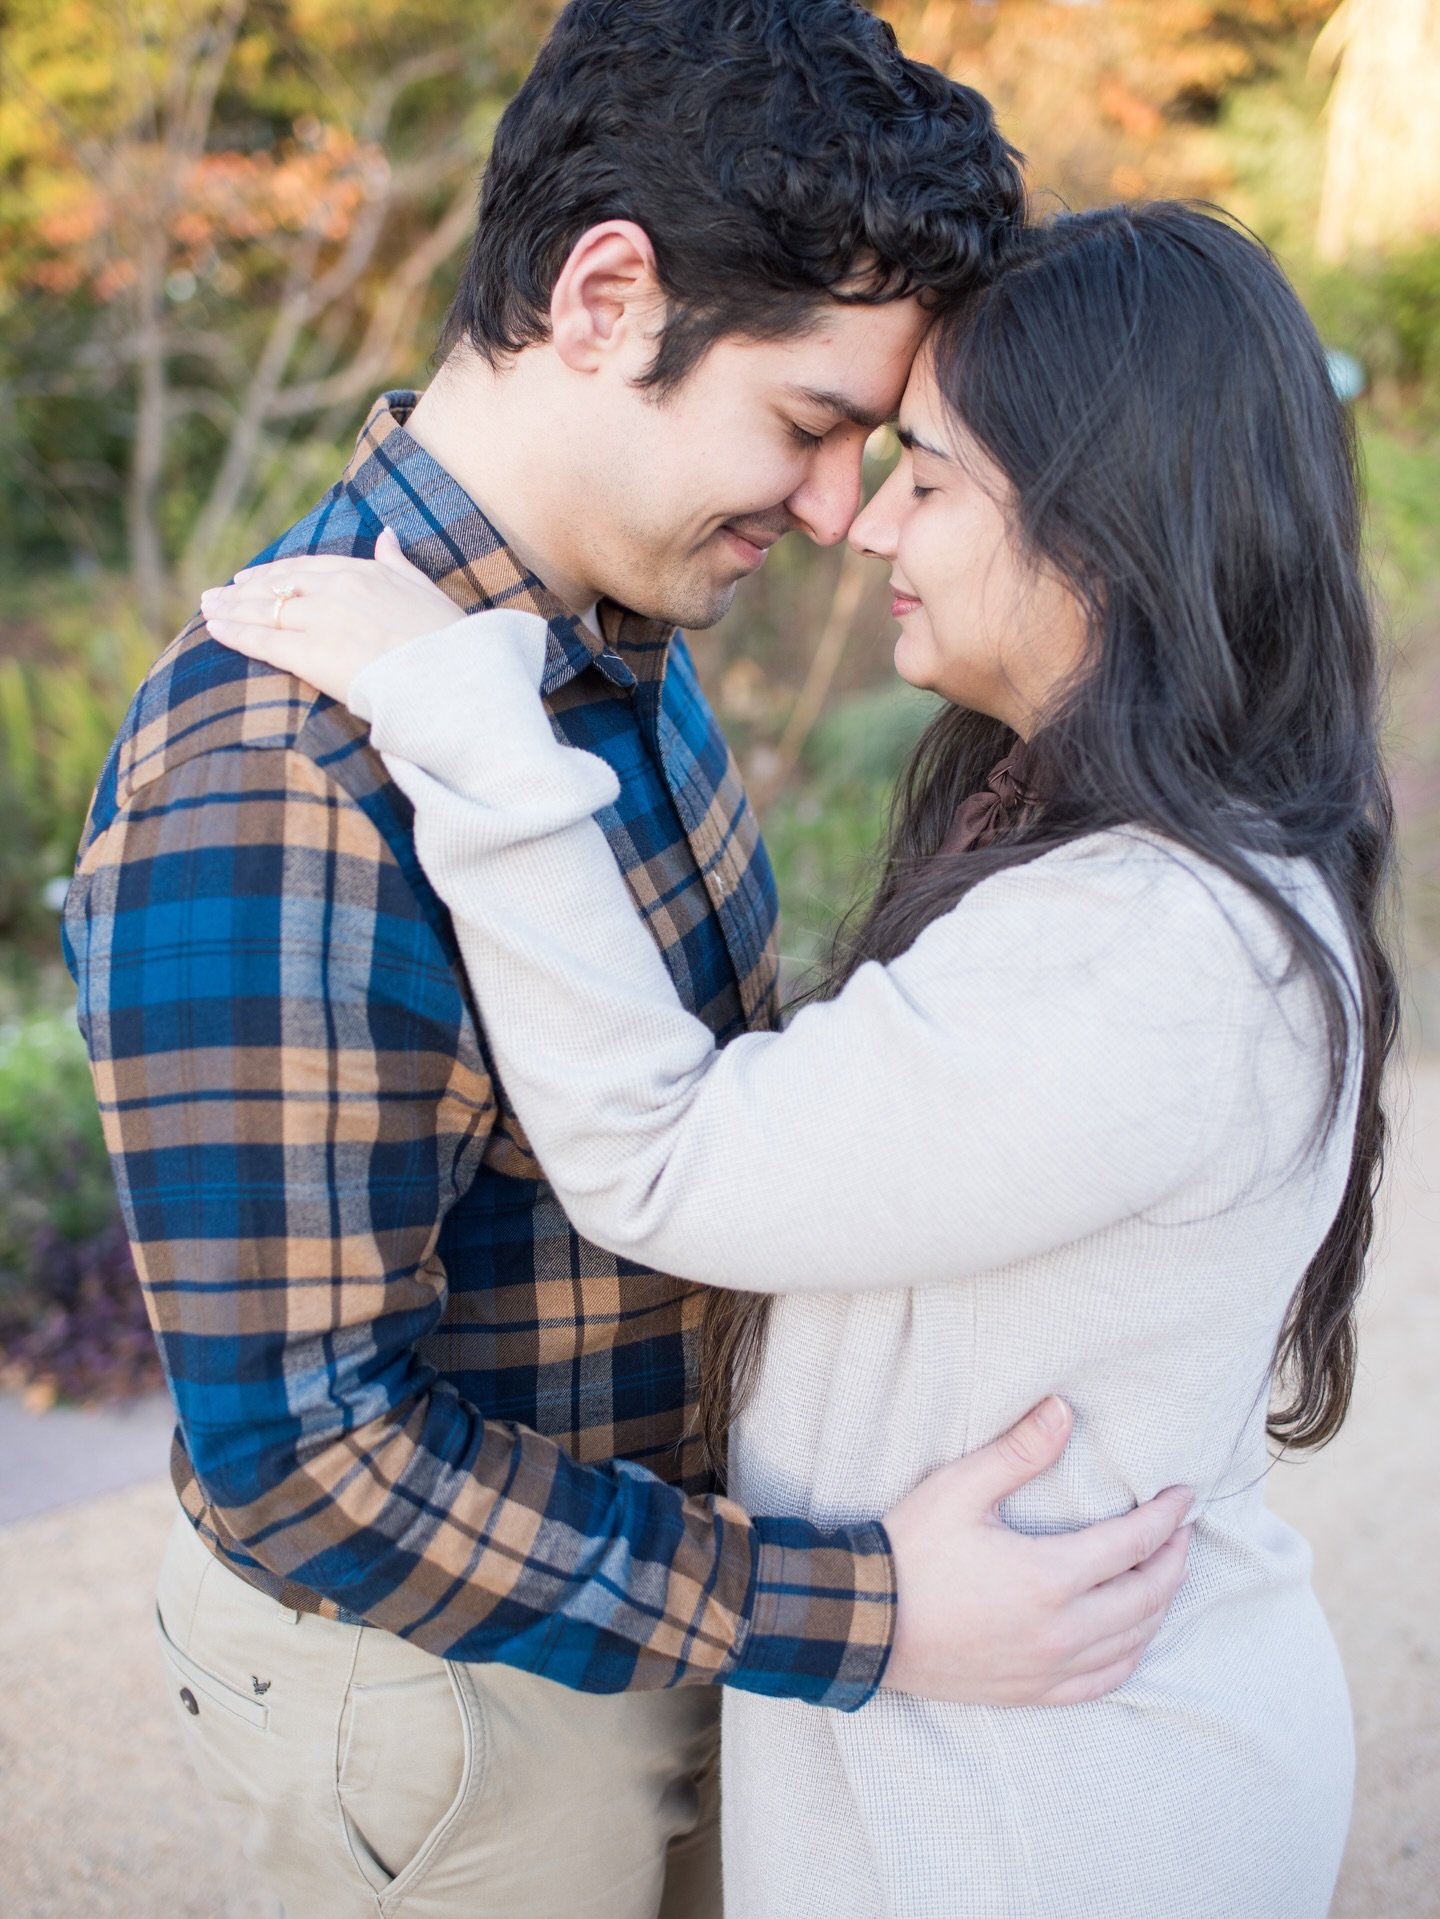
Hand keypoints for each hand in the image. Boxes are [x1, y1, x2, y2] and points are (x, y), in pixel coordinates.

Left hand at [199, 527, 462, 704]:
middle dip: (242, 591)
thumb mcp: (423, 588)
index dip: (274, 574)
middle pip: (277, 587)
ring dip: (230, 610)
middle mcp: (336, 590)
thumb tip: (387, 534)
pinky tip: (214, 629)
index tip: (251, 578)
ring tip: (206, 610)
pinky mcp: (311, 655)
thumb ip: (397, 561)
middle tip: (215, 594)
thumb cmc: (447, 640)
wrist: (452, 677)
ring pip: (264, 610)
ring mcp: (321, 621)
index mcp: (363, 572)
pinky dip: (235, 633)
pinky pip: (263, 641)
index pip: (305, 569)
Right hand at [881, 1396, 1191, 1705]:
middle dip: (1173, 1560)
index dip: (1166, 1517)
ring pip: (1132, 1642)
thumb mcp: (960, 1489)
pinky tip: (1132, 1636)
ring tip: (1163, 1575)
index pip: (1132, 1543)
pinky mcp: (1032, 1692)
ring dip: (1158, 1606)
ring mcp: (1048, 1668)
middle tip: (1181, 1532)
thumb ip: (1019, 1451)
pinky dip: (1130, 1655)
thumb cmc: (910, 1550)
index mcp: (1049, 1577)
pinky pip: (1103, 1681)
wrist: (864, 1623)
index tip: (1184, 1496)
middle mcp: (1060, 1630)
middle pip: (1145, 1596)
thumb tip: (1063, 1409)